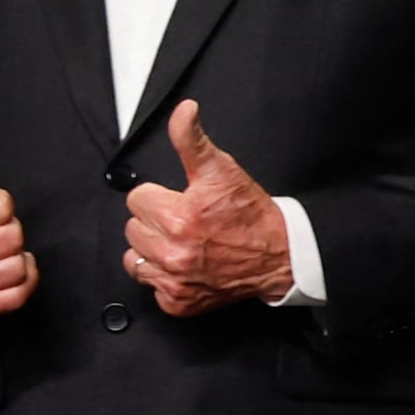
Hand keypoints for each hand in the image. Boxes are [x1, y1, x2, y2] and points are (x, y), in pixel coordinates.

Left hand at [122, 101, 290, 316]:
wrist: (281, 257)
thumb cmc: (251, 215)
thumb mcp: (223, 170)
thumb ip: (192, 140)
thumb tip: (183, 111)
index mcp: (179, 218)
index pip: (136, 199)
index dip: (159, 197)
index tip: (180, 201)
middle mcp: (174, 252)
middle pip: (132, 228)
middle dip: (155, 222)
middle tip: (185, 222)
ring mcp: (175, 281)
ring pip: (134, 258)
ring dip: (153, 250)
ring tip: (183, 244)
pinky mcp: (177, 302)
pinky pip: (149, 286)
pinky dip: (163, 277)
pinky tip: (186, 266)